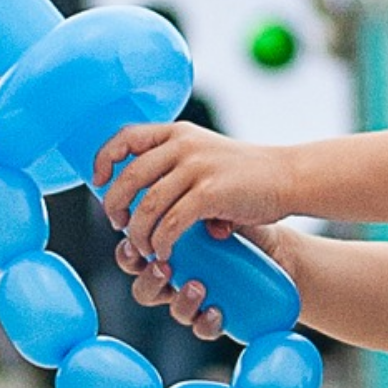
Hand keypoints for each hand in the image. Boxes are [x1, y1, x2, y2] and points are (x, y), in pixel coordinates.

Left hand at [92, 121, 288, 263]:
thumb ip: (174, 164)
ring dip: (139, 233)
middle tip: (120, 226)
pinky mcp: (210, 193)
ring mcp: (196, 167)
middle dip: (116, 206)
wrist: (287, 176)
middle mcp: (183, 145)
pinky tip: (166, 254)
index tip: (99, 181)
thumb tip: (136, 192)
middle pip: (129, 177)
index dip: (104, 159)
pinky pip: (171, 223)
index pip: (125, 137)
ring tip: (145, 249)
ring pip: (146, 206)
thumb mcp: (205, 154)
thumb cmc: (245, 173)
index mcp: (177, 132)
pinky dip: (162, 243)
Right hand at [113, 213, 295, 343]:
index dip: (128, 255)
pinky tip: (218, 309)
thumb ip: (201, 208)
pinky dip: (206, 321)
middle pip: (144, 290)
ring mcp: (195, 300)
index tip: (133, 244)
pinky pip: (203, 327)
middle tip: (162, 268)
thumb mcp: (219, 209)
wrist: (277, 251)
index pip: (134, 256)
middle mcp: (176, 279)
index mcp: (166, 251)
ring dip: (181, 301)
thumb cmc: (239, 225)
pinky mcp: (216, 317)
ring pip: (174, 310)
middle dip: (149, 281)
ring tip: (198, 285)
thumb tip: (200, 215)